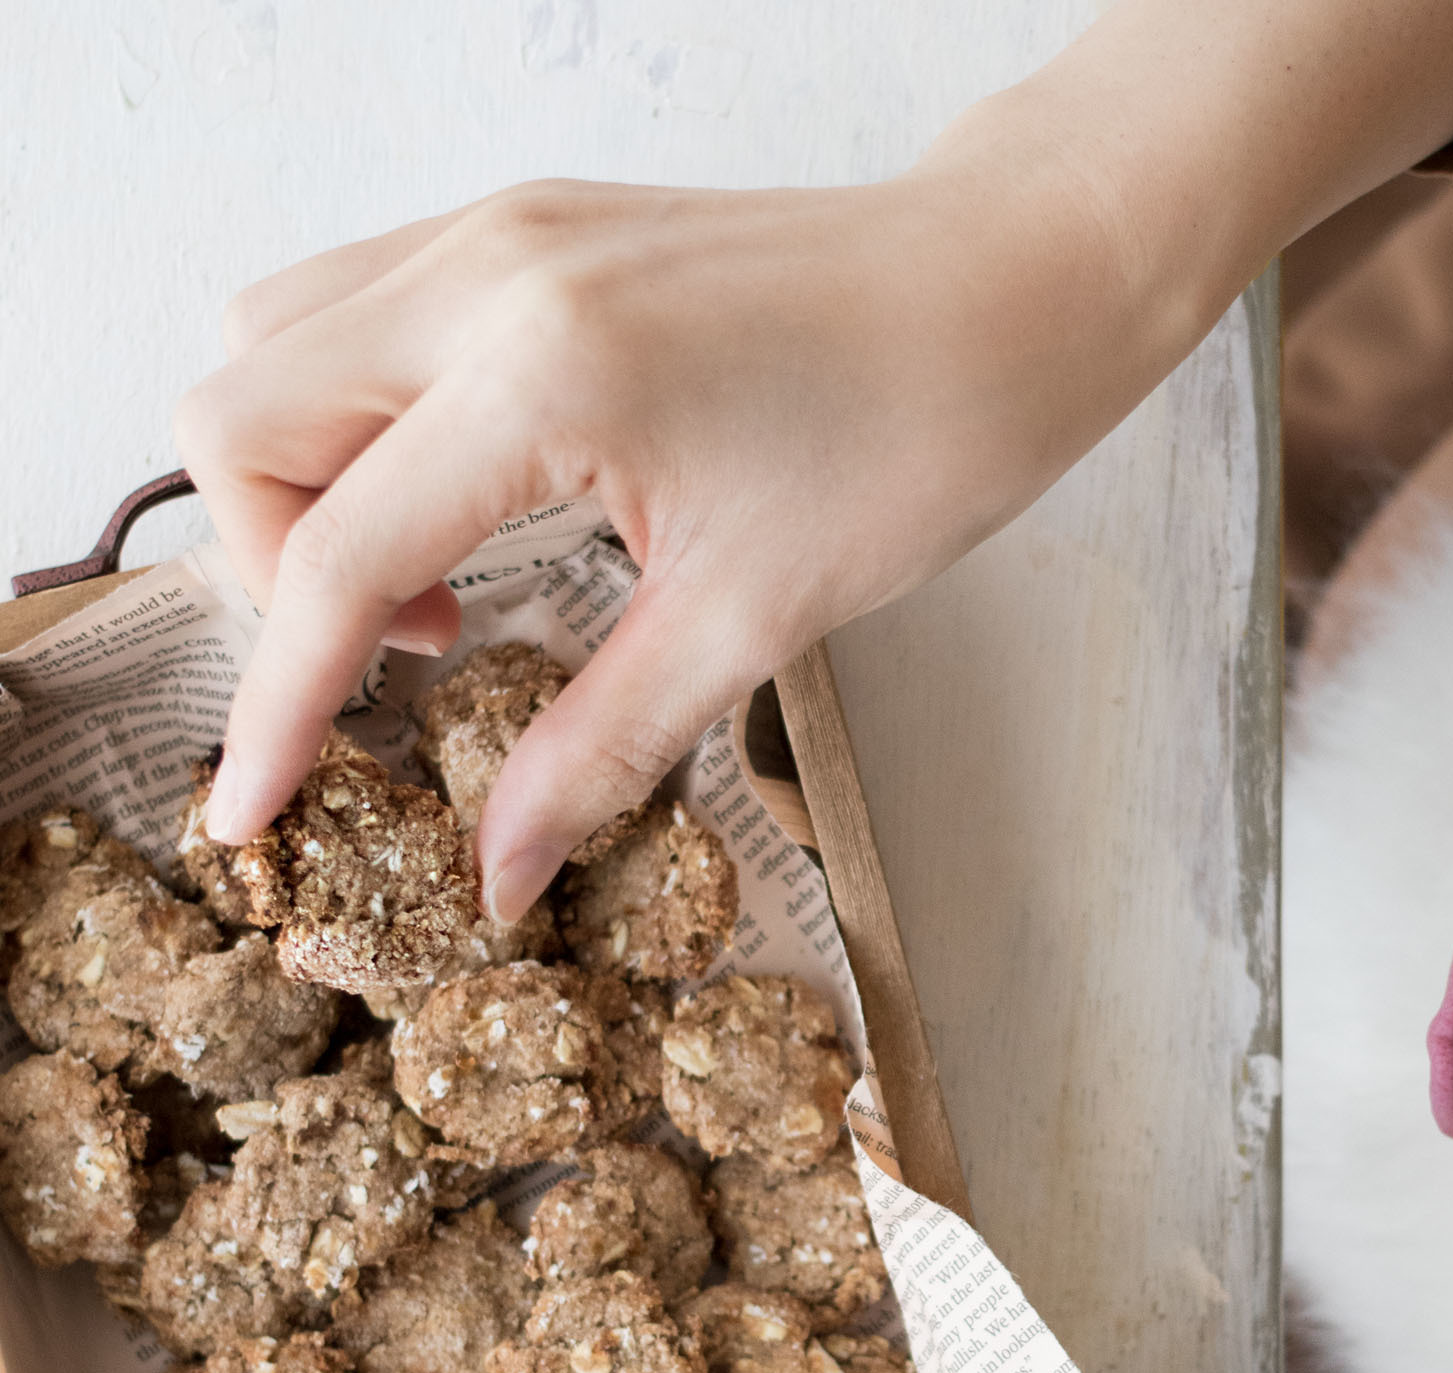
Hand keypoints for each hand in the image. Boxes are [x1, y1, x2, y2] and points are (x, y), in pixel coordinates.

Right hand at [178, 173, 1146, 920]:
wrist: (1017, 289)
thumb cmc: (921, 433)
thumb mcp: (753, 619)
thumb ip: (598, 748)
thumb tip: (496, 870)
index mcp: (541, 371)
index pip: (331, 556)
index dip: (277, 707)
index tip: (253, 811)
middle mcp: (485, 273)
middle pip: (238, 414)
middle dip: (272, 566)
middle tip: (410, 661)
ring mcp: (498, 229)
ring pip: (275, 343)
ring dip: (307, 482)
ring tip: (444, 584)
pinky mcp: (529, 225)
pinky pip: (360, 309)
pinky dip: (365, 420)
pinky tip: (473, 499)